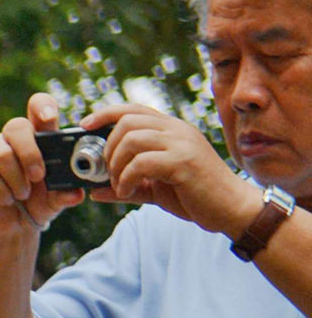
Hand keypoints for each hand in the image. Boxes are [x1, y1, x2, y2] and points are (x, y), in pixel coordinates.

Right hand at [0, 92, 90, 234]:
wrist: (12, 225)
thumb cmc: (38, 203)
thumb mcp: (56, 199)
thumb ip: (65, 194)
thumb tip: (76, 194)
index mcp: (39, 137)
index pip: (37, 107)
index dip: (42, 106)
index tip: (50, 119)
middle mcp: (13, 139)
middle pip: (17, 126)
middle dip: (30, 153)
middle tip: (38, 176)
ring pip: (3, 154)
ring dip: (17, 180)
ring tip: (23, 194)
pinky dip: (2, 191)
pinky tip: (8, 199)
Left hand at [90, 103, 255, 233]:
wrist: (231, 208)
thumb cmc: (195, 196)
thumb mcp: (155, 188)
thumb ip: (127, 186)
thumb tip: (94, 191)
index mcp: (172, 130)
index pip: (134, 109)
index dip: (105, 113)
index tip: (85, 126)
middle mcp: (177, 130)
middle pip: (126, 122)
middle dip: (107, 149)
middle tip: (108, 173)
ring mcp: (182, 143)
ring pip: (131, 139)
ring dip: (115, 165)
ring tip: (118, 184)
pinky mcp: (183, 162)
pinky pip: (141, 163)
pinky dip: (125, 179)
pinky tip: (127, 192)